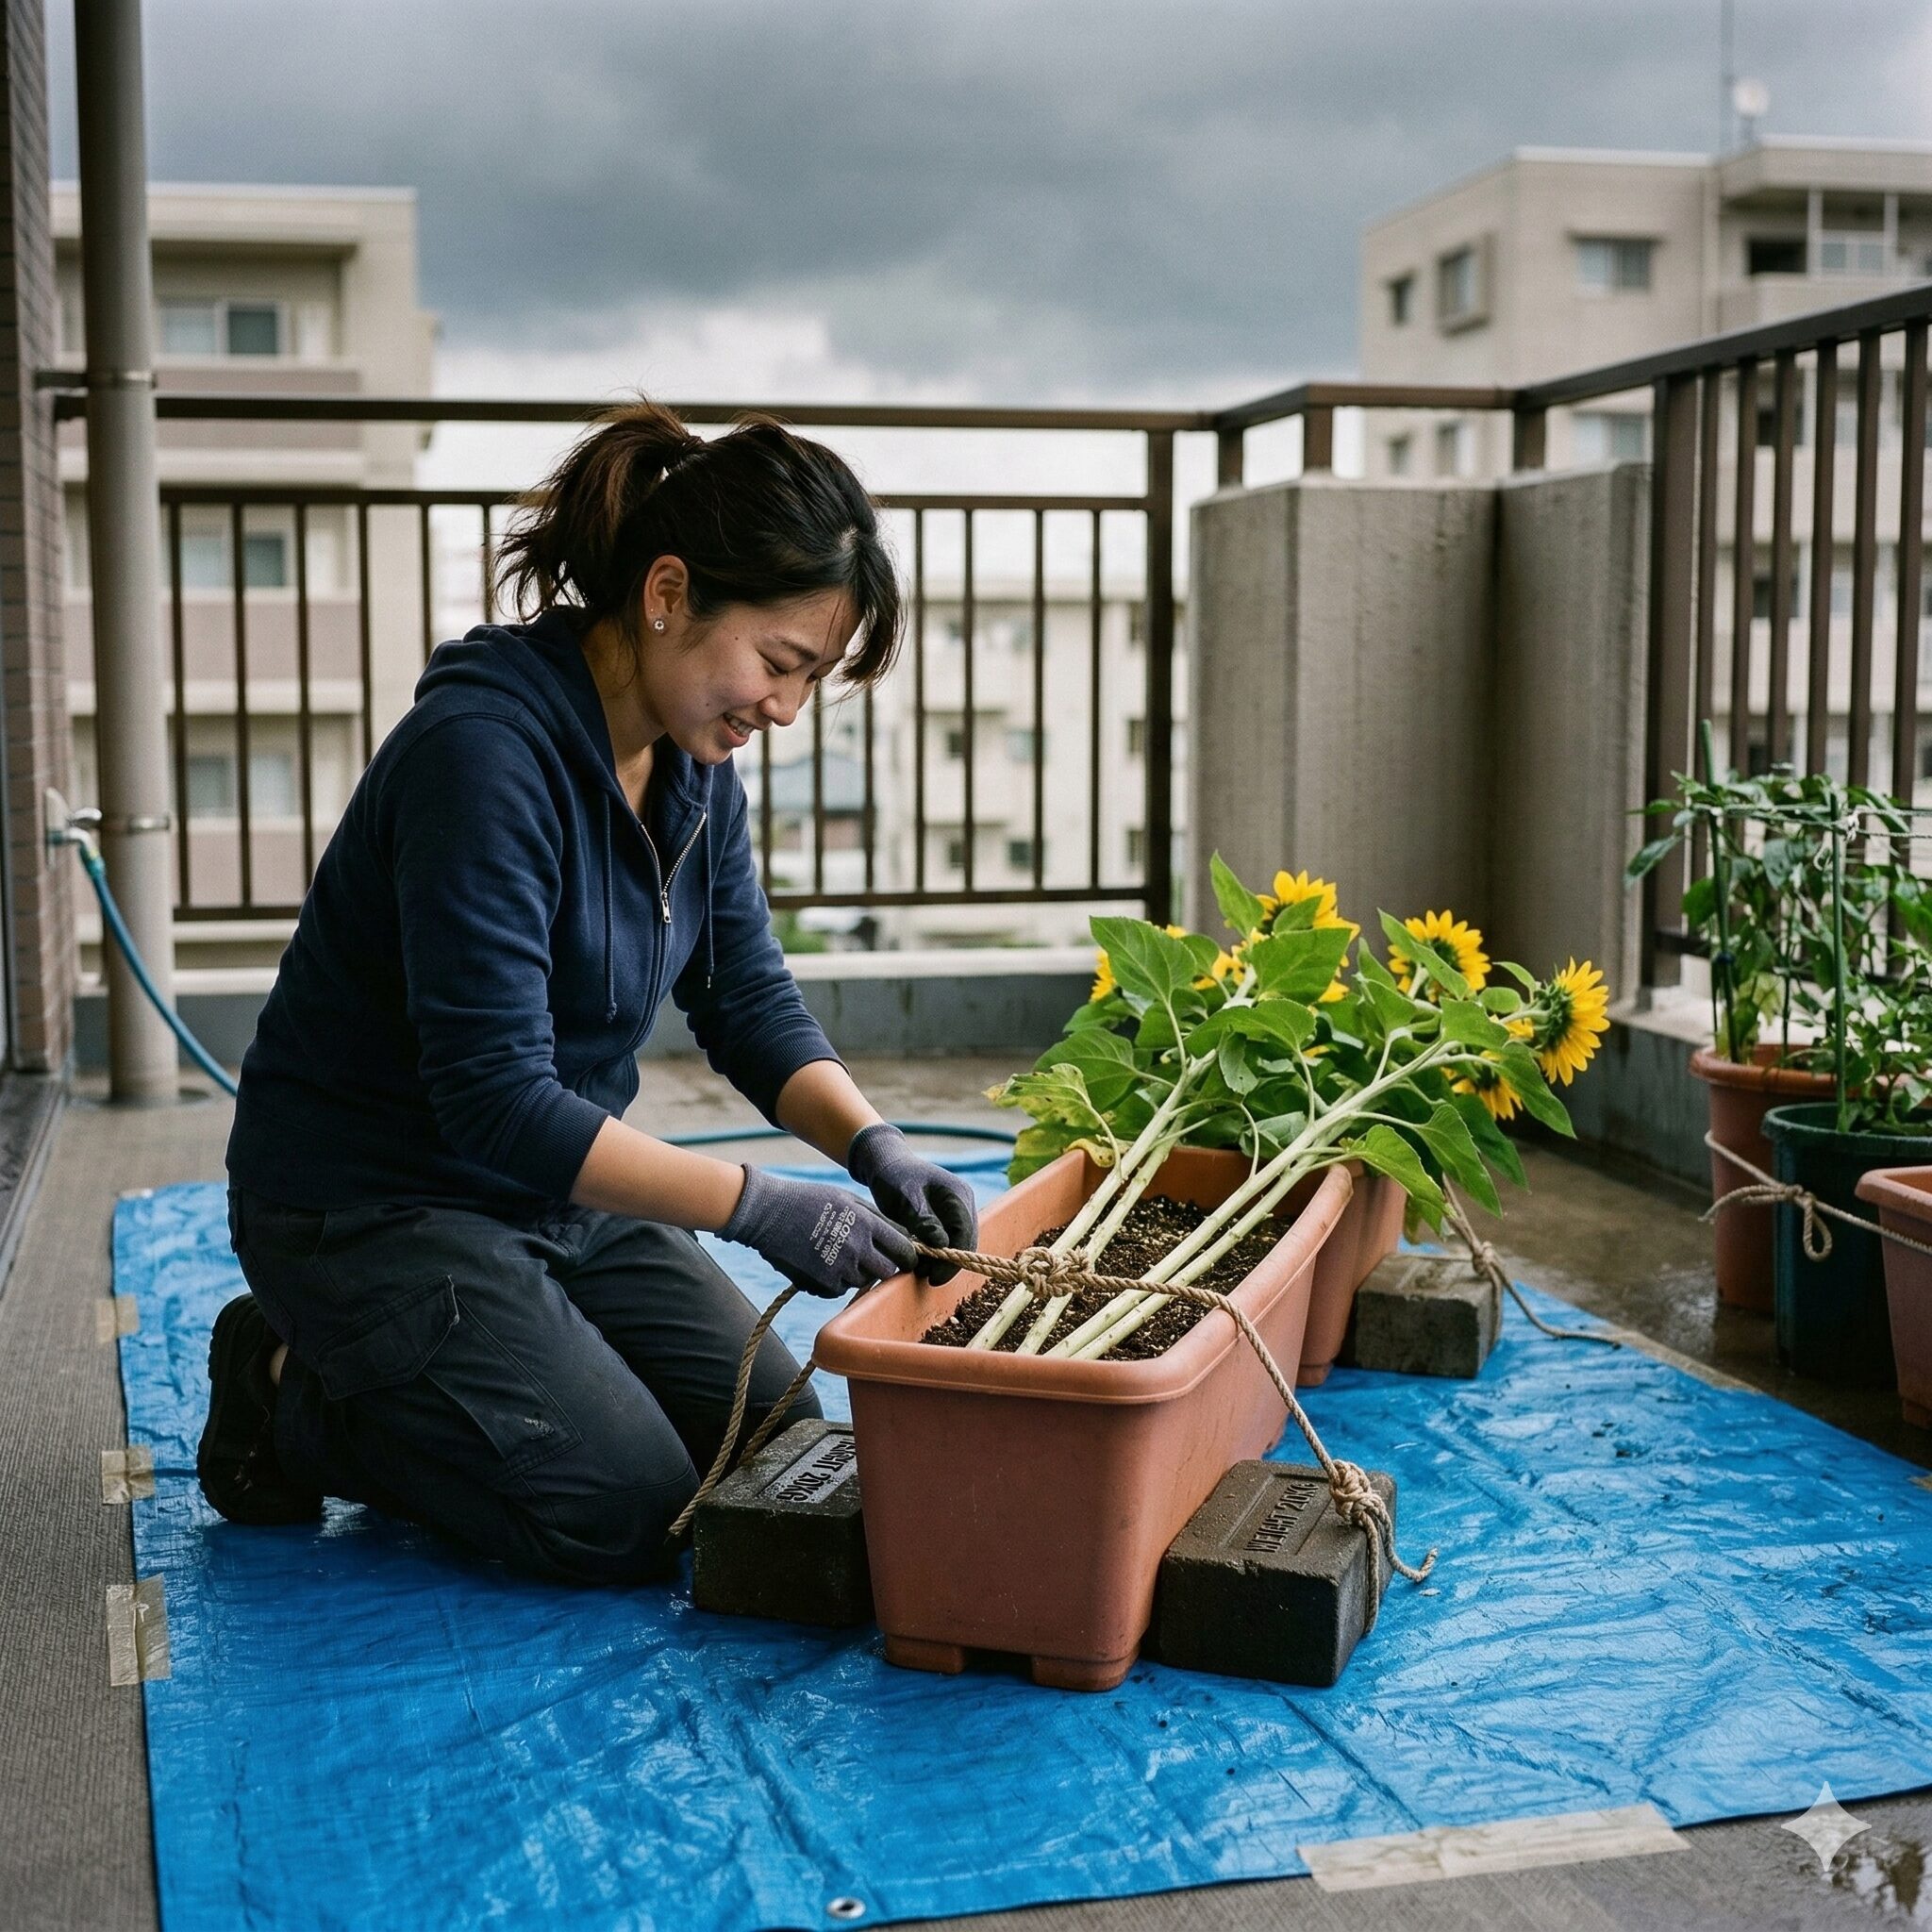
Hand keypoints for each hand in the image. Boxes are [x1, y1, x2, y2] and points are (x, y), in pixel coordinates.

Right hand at [719, 1164, 918, 1298]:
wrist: (768, 1213)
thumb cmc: (809, 1200)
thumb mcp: (847, 1199)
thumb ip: (875, 1218)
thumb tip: (900, 1235)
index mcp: (867, 1223)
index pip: (904, 1248)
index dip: (906, 1254)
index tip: (902, 1256)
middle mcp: (857, 1248)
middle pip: (888, 1271)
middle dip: (883, 1267)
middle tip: (872, 1259)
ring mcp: (840, 1268)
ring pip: (863, 1282)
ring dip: (857, 1273)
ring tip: (838, 1255)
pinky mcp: (823, 1283)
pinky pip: (840, 1290)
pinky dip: (835, 1282)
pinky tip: (822, 1263)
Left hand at [845, 1124, 978, 1283]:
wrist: (886, 1164)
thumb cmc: (894, 1177)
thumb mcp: (905, 1196)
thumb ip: (923, 1220)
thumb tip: (941, 1244)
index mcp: (958, 1194)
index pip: (965, 1233)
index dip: (953, 1258)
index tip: (935, 1277)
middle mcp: (963, 1204)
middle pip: (965, 1241)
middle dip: (948, 1263)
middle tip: (926, 1278)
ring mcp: (956, 1212)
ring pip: (957, 1243)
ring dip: (941, 1260)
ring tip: (920, 1271)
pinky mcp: (945, 1219)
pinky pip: (946, 1241)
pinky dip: (935, 1253)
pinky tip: (919, 1262)